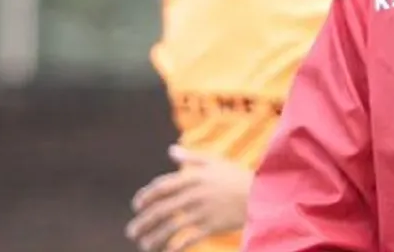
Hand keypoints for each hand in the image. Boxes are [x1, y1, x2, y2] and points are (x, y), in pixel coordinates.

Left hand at [126, 145, 251, 251]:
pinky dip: (176, 248)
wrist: (261, 194)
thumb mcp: (215, 162)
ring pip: (171, 227)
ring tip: (145, 246)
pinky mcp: (212, 226)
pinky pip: (188, 240)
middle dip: (143, 222)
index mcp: (193, 177)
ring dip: (154, 238)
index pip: (161, 187)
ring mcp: (202, 211)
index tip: (136, 206)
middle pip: (161, 210)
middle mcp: (194, 194)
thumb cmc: (236, 177)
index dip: (146, 197)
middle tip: (132, 232)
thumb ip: (191, 157)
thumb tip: (171, 151)